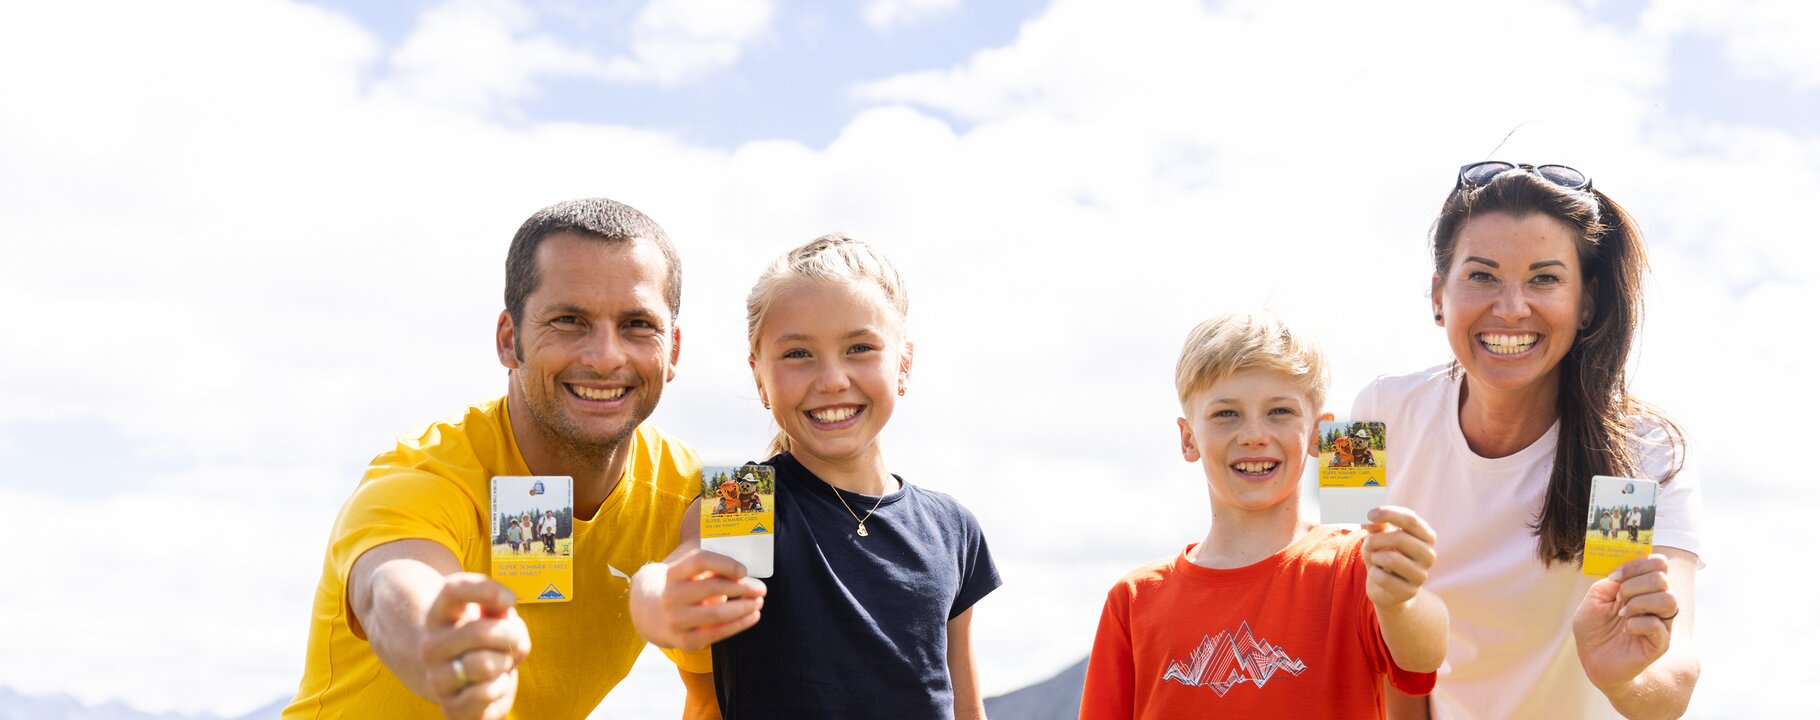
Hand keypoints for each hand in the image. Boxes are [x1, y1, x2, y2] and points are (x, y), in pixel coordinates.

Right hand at [418, 574, 531, 719]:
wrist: (461, 676)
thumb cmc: (483, 637)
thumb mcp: (491, 614)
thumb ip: (501, 609)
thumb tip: (506, 618)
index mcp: (439, 615)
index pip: (453, 591)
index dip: (487, 590)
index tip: (510, 599)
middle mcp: (431, 647)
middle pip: (481, 632)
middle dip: (510, 635)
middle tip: (512, 639)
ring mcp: (437, 679)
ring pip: (485, 665)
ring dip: (505, 662)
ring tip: (501, 662)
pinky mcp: (450, 707)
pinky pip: (486, 694)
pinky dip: (502, 688)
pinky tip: (496, 684)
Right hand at [630, 547, 766, 650]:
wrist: (650, 613)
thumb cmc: (682, 586)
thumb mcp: (688, 572)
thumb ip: (711, 569)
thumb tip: (747, 574)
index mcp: (673, 573)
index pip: (700, 561)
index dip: (725, 563)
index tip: (744, 570)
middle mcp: (671, 596)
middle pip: (713, 588)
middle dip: (743, 588)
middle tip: (762, 589)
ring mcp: (676, 620)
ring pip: (717, 614)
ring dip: (744, 608)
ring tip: (758, 603)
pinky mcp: (684, 641)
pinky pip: (717, 633)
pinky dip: (739, 625)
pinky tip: (752, 617)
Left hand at [1362, 506, 1436, 609]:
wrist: (1386, 589)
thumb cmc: (1383, 557)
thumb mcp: (1378, 538)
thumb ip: (1375, 527)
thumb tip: (1370, 519)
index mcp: (1426, 537)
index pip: (1411, 519)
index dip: (1389, 513)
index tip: (1369, 514)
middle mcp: (1429, 555)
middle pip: (1400, 538)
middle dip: (1376, 539)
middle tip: (1367, 543)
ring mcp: (1421, 575)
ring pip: (1392, 559)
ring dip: (1375, 556)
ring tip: (1376, 560)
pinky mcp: (1410, 592)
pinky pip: (1383, 578)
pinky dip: (1373, 574)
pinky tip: (1378, 576)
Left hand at [1573, 554, 1675, 692]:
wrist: (1593, 660)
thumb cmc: (1594, 629)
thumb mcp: (1593, 599)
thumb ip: (1609, 583)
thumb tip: (1624, 575)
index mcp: (1642, 587)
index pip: (1658, 563)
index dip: (1636, 565)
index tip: (1614, 577)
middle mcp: (1656, 602)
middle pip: (1662, 577)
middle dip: (1633, 584)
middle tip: (1618, 599)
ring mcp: (1661, 622)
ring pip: (1668, 599)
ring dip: (1639, 603)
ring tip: (1622, 614)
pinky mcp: (1660, 643)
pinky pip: (1658, 625)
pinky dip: (1637, 623)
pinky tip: (1627, 629)